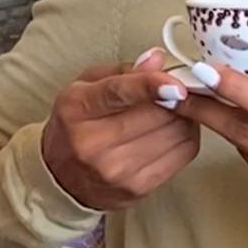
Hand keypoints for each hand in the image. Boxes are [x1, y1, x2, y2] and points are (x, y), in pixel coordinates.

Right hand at [41, 50, 201, 210]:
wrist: (61, 178)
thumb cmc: (75, 126)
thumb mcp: (86, 87)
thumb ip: (123, 71)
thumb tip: (156, 60)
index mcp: (77, 109)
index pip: (118, 94)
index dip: (150, 86)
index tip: (175, 83)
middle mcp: (93, 143)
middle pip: (154, 114)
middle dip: (175, 98)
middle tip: (176, 90)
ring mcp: (116, 170)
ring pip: (174, 133)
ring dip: (183, 116)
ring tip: (172, 110)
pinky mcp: (137, 188)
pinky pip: (182, 154)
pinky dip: (186, 136)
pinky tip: (172, 130)